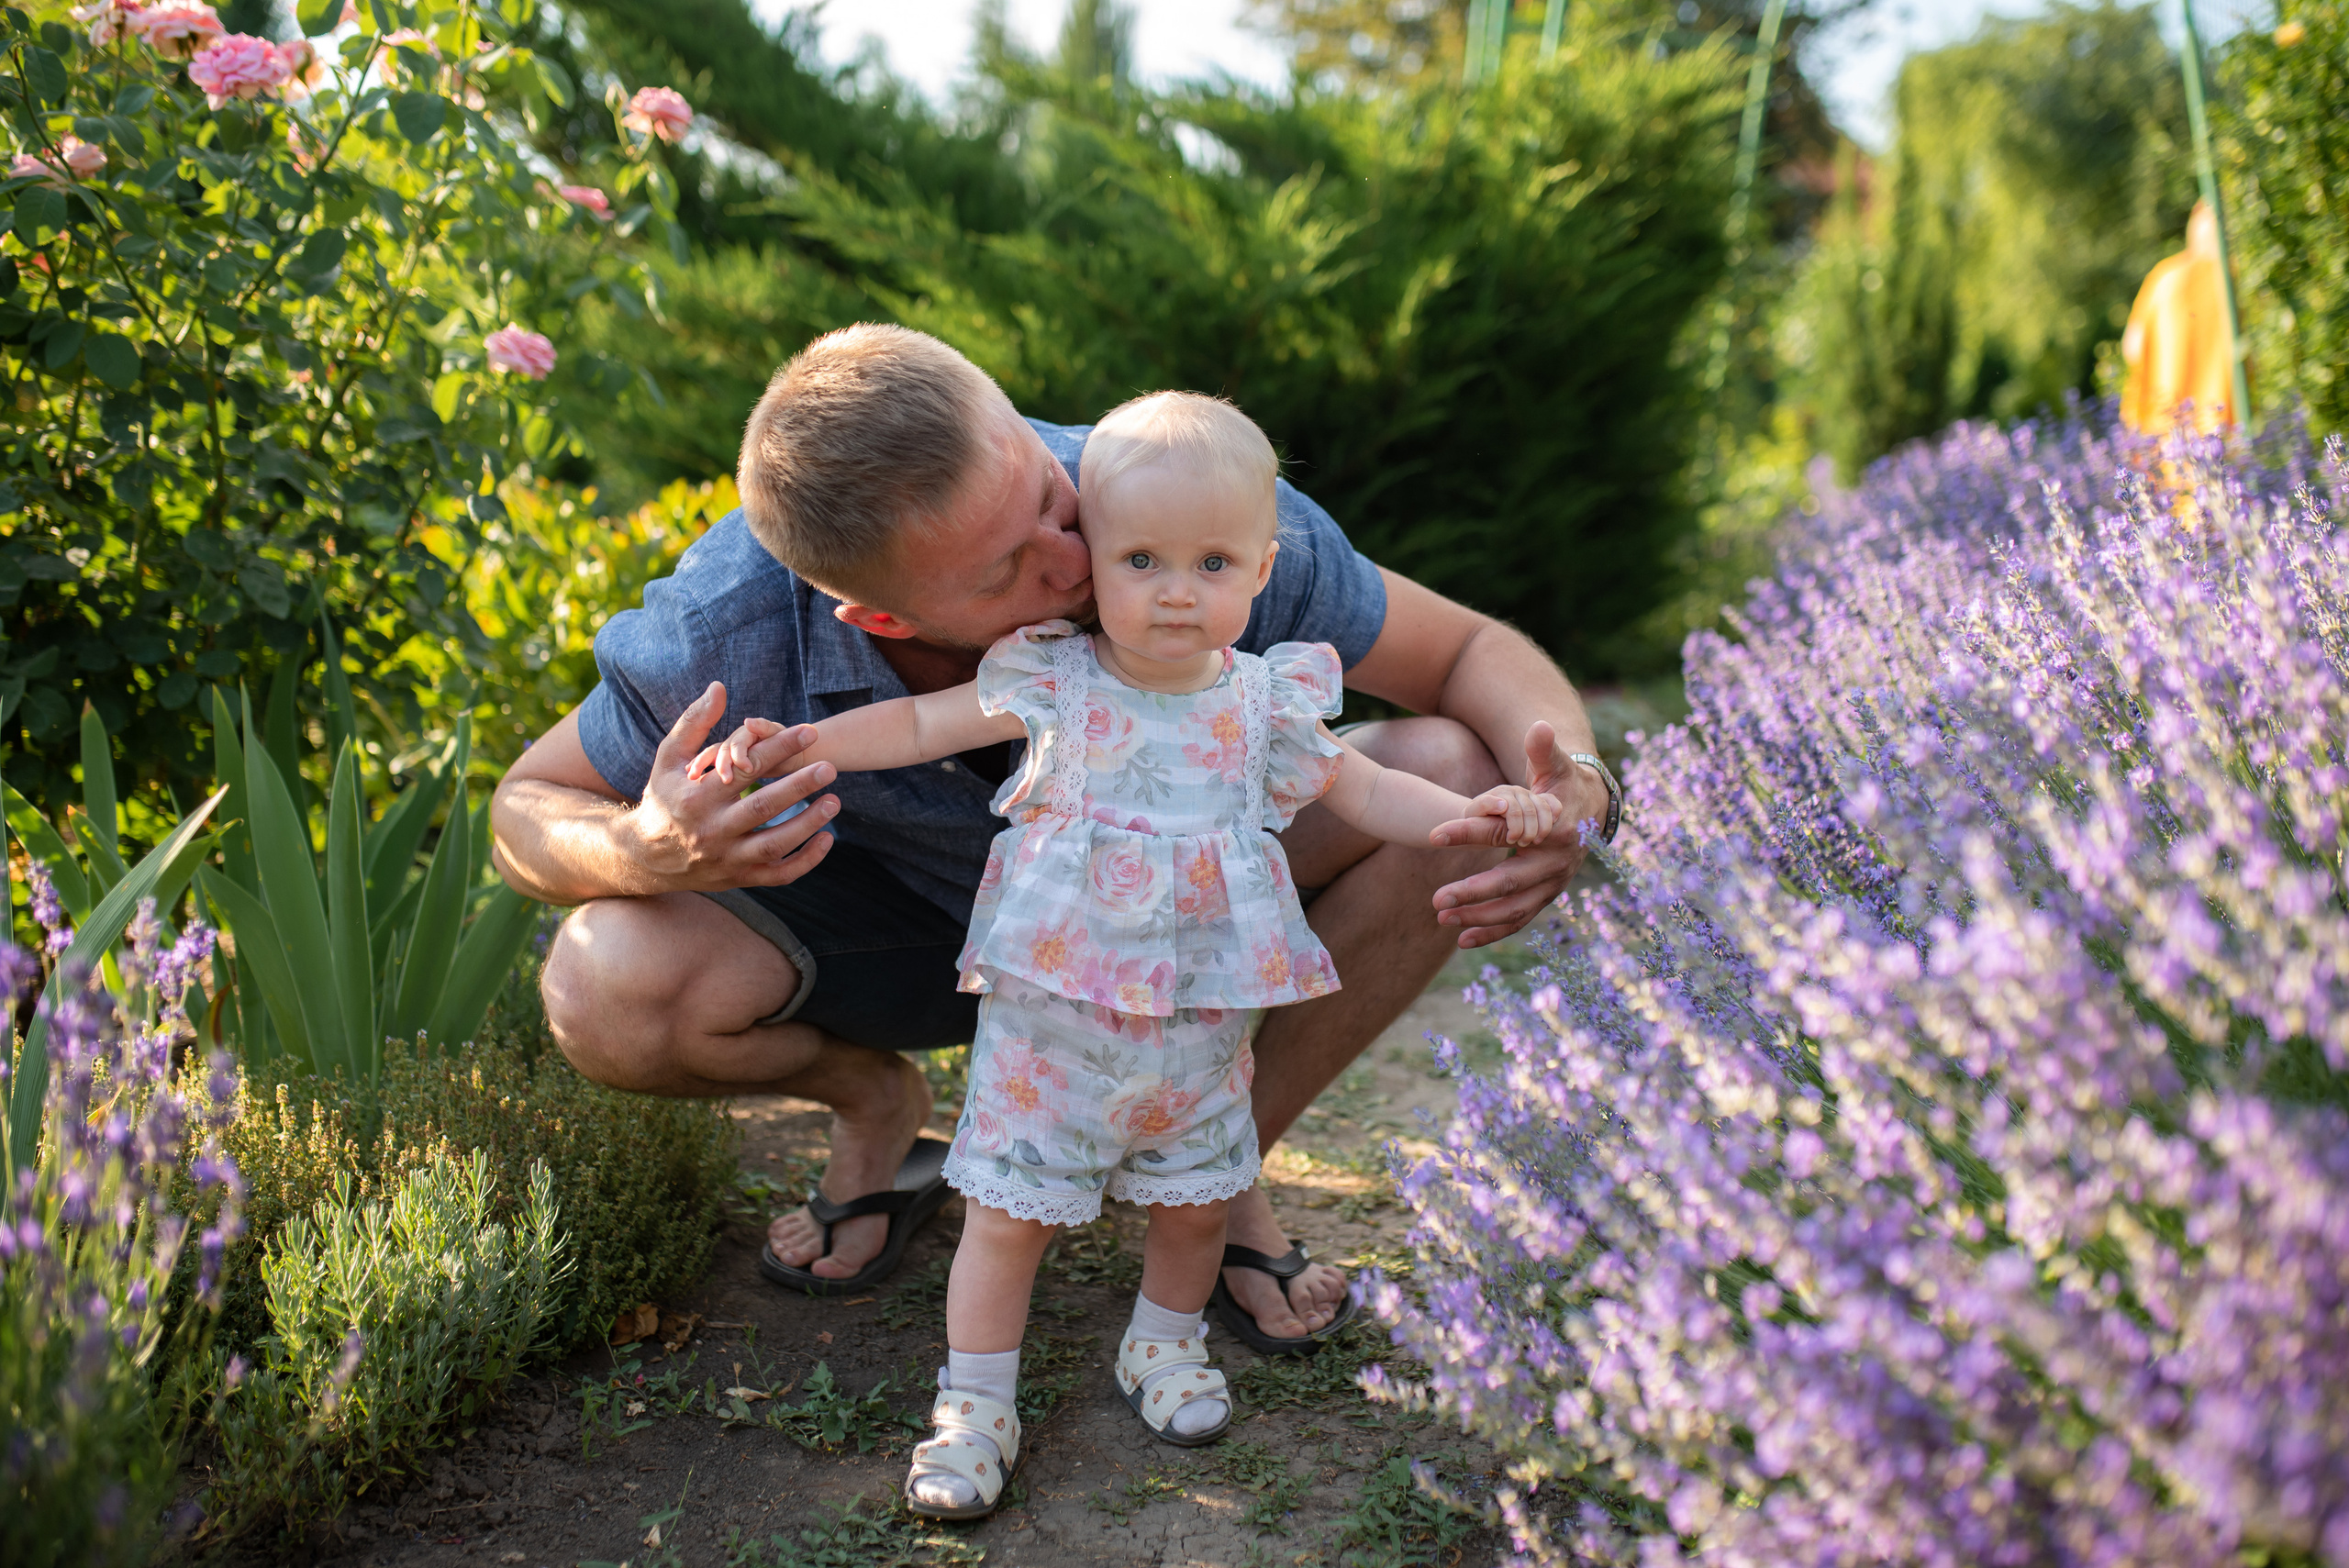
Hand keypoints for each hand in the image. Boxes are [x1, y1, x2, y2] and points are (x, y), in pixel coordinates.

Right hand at [622, 682, 839, 891]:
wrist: (645, 858)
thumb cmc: (663, 797)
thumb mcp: (669, 758)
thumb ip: (694, 722)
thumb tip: (719, 687)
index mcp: (697, 797)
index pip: (745, 770)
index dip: (779, 749)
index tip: (809, 731)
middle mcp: (712, 831)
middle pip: (762, 808)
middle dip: (799, 786)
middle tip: (830, 767)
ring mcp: (727, 858)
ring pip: (773, 845)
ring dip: (808, 824)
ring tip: (834, 801)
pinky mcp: (739, 879)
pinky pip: (778, 875)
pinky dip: (805, 861)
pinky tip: (827, 839)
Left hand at [1424, 720, 1611, 947]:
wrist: (1593, 811)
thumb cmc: (1563, 784)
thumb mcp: (1555, 764)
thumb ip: (1543, 749)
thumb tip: (1539, 725)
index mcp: (1552, 827)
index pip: (1504, 831)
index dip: (1468, 831)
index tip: (1434, 834)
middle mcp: (1555, 861)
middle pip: (1509, 881)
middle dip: (1472, 893)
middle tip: (1436, 900)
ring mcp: (1552, 884)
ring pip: (1514, 908)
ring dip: (1478, 918)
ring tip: (1441, 919)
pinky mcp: (1546, 897)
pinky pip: (1519, 920)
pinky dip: (1493, 932)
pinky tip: (1462, 941)